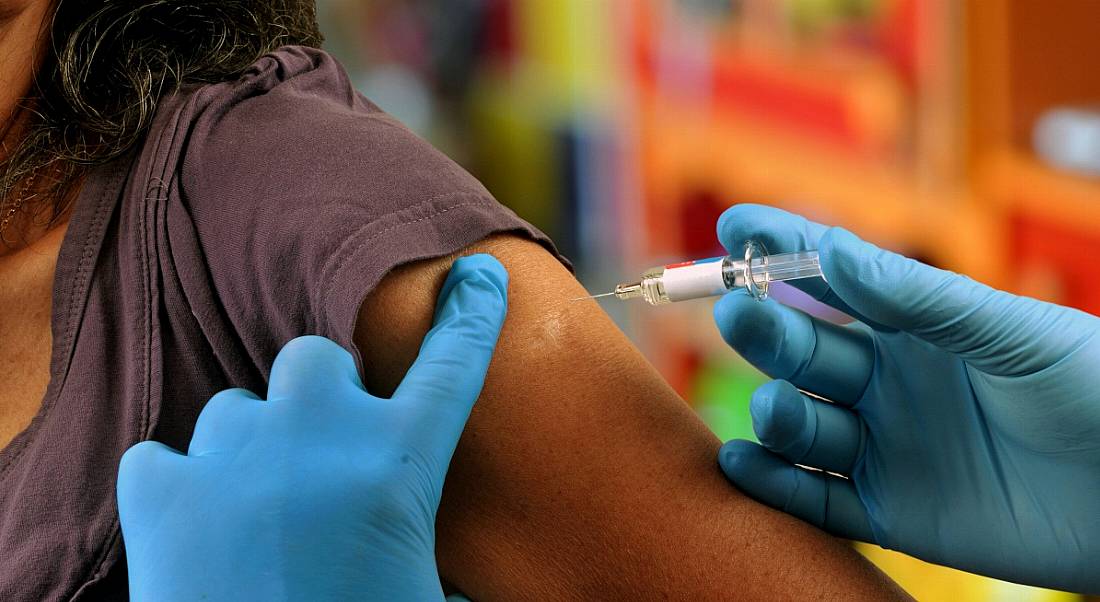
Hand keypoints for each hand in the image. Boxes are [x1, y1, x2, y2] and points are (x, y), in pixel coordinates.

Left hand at [117, 254, 508, 600]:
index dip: (473, 314)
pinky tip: (198, 530)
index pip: (452, 365)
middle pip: (316, 356)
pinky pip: (164, 456)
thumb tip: (481, 576)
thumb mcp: (424, 594)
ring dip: (251, 446)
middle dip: (322, 396)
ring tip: (257, 513)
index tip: (479, 273)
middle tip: (324, 457)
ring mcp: (232, 457)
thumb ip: (452, 558)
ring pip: (236, 407)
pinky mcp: (158, 492)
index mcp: (397, 466)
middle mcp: (317, 438)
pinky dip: (179, 485)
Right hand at [713, 205, 1099, 592]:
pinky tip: (741, 461)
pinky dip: (773, 484)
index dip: (781, 249)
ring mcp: (886, 447)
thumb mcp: (1011, 330)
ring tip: (776, 407)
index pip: (832, 280)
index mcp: (915, 328)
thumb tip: (830, 250)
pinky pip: (817, 498)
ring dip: (776, 414)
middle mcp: (888, 384)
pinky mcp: (891, 513)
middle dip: (765, 330)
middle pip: (805, 352)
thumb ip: (920, 298)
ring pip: (804, 427)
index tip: (734, 225)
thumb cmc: (1093, 388)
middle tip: (736, 311)